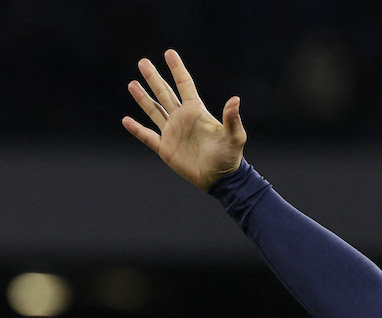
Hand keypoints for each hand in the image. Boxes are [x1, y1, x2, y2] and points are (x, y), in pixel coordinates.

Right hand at [122, 49, 246, 190]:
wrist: (220, 179)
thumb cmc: (230, 157)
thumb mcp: (234, 137)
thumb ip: (232, 119)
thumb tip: (235, 99)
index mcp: (196, 112)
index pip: (184, 85)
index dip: (177, 69)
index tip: (169, 53)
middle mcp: (182, 119)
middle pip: (165, 93)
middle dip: (154, 78)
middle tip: (143, 61)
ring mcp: (172, 132)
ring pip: (154, 111)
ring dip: (142, 98)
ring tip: (132, 84)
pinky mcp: (165, 148)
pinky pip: (147, 136)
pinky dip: (136, 129)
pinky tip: (126, 120)